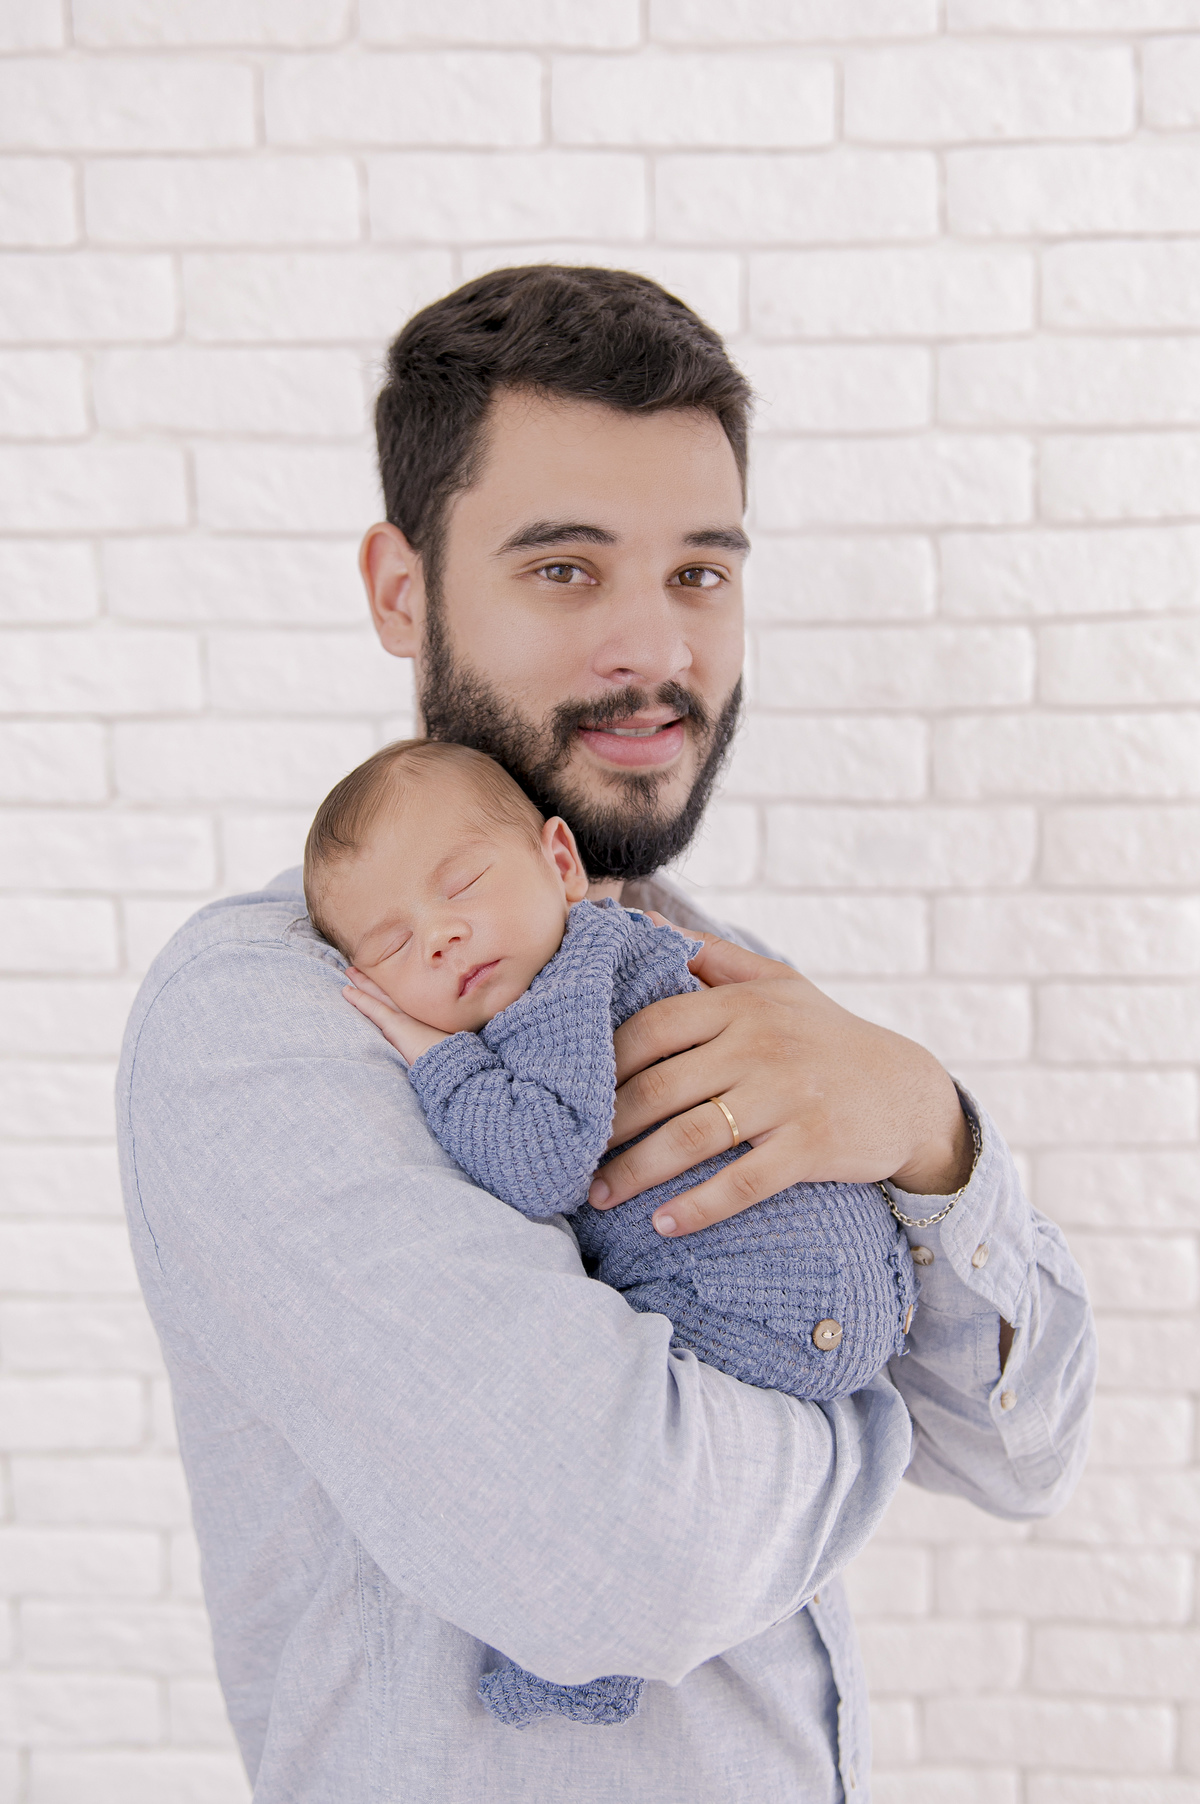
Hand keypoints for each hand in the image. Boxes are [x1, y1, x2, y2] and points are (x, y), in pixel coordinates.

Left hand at [343, 968, 449, 1064]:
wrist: (450, 1058)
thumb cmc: (449, 1052)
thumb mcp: (444, 1036)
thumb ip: (434, 1032)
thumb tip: (430, 1034)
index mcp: (423, 1010)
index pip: (402, 994)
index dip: (391, 984)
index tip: (382, 975)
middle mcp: (412, 1007)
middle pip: (389, 988)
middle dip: (374, 977)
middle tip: (360, 967)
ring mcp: (402, 1013)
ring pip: (378, 993)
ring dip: (362, 982)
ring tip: (350, 971)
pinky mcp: (394, 1023)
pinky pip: (372, 1007)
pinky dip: (358, 998)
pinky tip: (346, 991)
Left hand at [587, 925, 971, 1237]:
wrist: (909, 1092)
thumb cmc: (827, 1036)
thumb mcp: (778, 982)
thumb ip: (711, 954)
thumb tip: (643, 923)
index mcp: (740, 1005)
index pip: (651, 1029)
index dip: (602, 1063)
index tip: (570, 1093)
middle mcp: (758, 1046)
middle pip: (658, 1089)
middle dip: (605, 1127)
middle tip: (568, 1154)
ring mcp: (785, 1097)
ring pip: (690, 1138)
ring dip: (636, 1173)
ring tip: (599, 1195)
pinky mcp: (810, 1145)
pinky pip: (743, 1182)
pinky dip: (698, 1207)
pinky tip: (663, 1225)